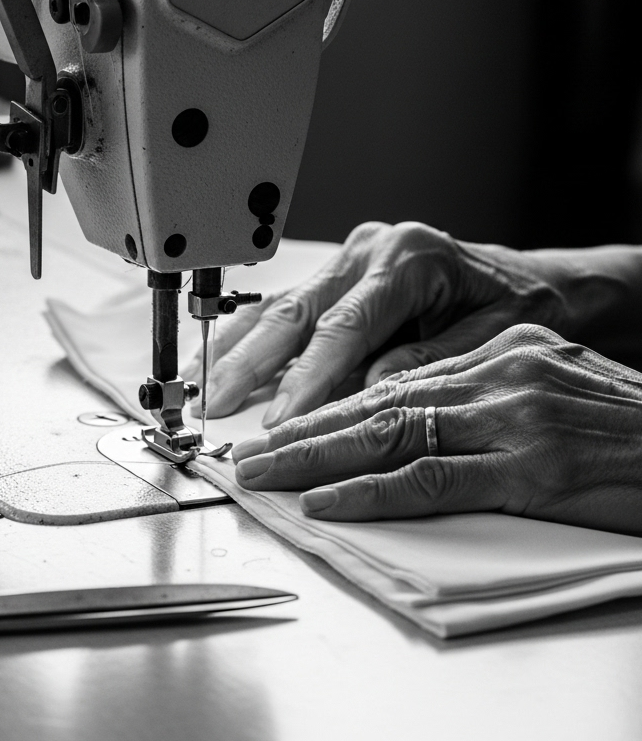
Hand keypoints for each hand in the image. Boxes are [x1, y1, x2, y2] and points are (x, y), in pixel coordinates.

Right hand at [184, 221, 641, 426]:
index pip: (346, 325)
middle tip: (215, 406)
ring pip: (280, 305)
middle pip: (298, 311)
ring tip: (200, 387)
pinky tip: (220, 360)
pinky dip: (250, 336)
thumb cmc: (514, 304)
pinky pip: (285, 304)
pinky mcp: (338, 270)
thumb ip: (427, 362)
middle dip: (252, 364)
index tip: (281, 420)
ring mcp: (350, 256)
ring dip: (237, 349)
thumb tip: (367, 392)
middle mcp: (372, 249)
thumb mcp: (491, 336)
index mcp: (410, 257)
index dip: (308, 377)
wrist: (526, 280)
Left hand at [232, 324, 641, 534]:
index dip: (328, 402)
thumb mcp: (546, 389)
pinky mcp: (533, 464)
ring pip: (391, 431)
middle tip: (248, 450)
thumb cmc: (624, 423)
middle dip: (303, 426)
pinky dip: (373, 490)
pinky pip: (434, 478)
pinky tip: (329, 500)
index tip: (282, 424)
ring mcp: (512, 415)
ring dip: (317, 456)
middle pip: (377, 399)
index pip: (393, 378)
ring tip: (266, 474)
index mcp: (496, 353)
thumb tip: (408, 423)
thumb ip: (479, 400)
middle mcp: (496, 373)